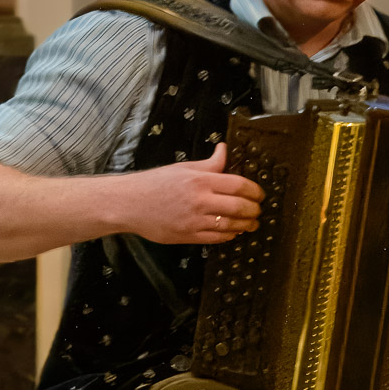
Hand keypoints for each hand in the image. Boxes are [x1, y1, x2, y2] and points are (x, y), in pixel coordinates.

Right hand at [122, 143, 262, 244]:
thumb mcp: (183, 168)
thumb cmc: (154, 184)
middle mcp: (199, 200)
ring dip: (246, 225)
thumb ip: (209, 164)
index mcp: (200, 180)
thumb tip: (224, 150)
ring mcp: (194, 220)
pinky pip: (216, 238)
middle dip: (254, 210)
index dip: (255, 191)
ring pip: (230, 225)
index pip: (238, 185)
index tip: (260, 194)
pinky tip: (234, 232)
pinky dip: (229, 235)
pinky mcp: (188, 236)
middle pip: (239, 207)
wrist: (128, 203)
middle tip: (259, 210)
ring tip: (252, 224)